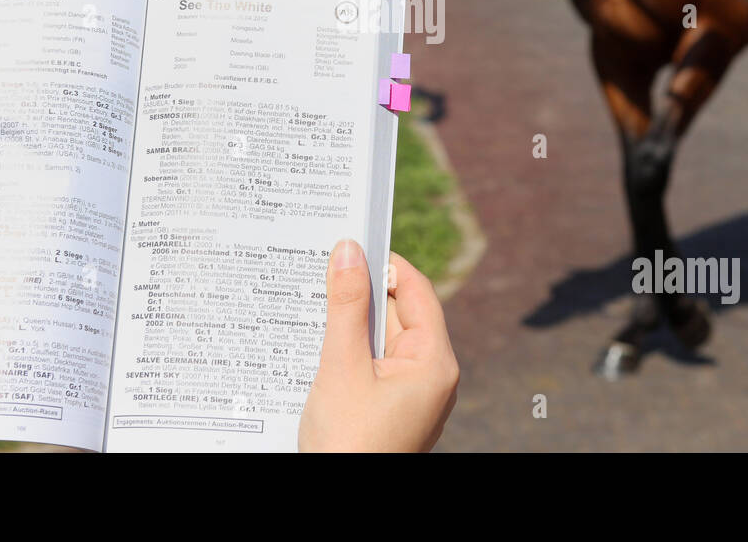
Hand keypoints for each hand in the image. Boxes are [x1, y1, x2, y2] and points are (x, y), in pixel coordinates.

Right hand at [299, 240, 457, 451]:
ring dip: (349, 325)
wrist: (340, 506)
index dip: (386, 261)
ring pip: (380, 340)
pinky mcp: (391, 409)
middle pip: (396, 313)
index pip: (416, 290)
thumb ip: (345, 305)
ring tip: (313, 310)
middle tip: (320, 269)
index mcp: (434, 362)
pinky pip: (373, 366)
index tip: (351, 241)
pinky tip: (319, 348)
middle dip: (360, 294)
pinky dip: (349, 353)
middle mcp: (431, 376)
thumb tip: (348, 250)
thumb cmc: (348, 444)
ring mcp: (412, 395)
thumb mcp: (342, 366)